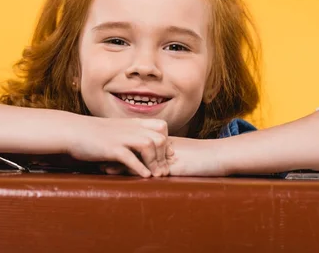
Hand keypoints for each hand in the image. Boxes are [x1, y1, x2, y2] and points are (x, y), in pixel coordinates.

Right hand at [66, 117, 172, 177]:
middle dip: (164, 155)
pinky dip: (140, 167)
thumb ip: (129, 135)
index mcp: (132, 124)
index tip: (165, 155)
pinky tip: (145, 176)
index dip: (167, 140)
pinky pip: (130, 157)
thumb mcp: (115, 129)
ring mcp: (120, 138)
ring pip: (149, 145)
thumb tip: (140, 147)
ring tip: (156, 175)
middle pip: (159, 137)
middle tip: (163, 170)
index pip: (161, 126)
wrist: (71, 130)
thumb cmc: (91, 133)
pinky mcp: (110, 148)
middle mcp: (129, 129)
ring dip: (155, 162)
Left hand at [101, 137, 226, 176]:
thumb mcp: (183, 155)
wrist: (220, 156)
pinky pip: (152, 170)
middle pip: (134, 148)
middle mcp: (162, 147)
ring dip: (123, 163)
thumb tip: (156, 164)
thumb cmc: (203, 157)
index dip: (121, 145)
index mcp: (163, 142)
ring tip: (105, 168)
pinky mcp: (174, 167)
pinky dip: (139, 173)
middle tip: (98, 156)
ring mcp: (167, 156)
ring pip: (140, 159)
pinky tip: (127, 177)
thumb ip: (168, 157)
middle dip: (117, 152)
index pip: (137, 142)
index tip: (104, 148)